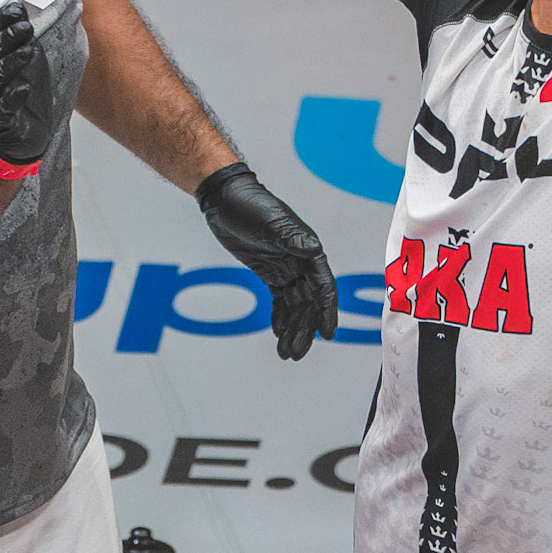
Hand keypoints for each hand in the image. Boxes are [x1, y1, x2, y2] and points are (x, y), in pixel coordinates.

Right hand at [0, 2, 56, 165]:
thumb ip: (21, 38)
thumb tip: (20, 8)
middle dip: (5, 40)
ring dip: (10, 64)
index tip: (16, 9)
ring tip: (28, 51)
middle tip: (24, 27)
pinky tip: (24, 88)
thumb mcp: (26, 60)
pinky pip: (1, 111)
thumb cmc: (22, 93)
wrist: (25, 136)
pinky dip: (11, 98)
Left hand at [197, 163, 338, 360]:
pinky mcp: (269, 271)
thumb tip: (313, 250)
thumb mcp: (271, 221)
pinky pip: (280, 300)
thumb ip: (291, 237)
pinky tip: (278, 334)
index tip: (327, 333)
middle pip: (308, 302)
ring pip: (294, 305)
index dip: (326, 310)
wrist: (224, 198)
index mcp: (307, 249)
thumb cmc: (249, 205)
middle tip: (296, 354)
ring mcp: (285, 267)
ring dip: (293, 328)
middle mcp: (301, 261)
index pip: (322, 286)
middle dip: (305, 329)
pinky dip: (280, 317)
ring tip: (287, 353)